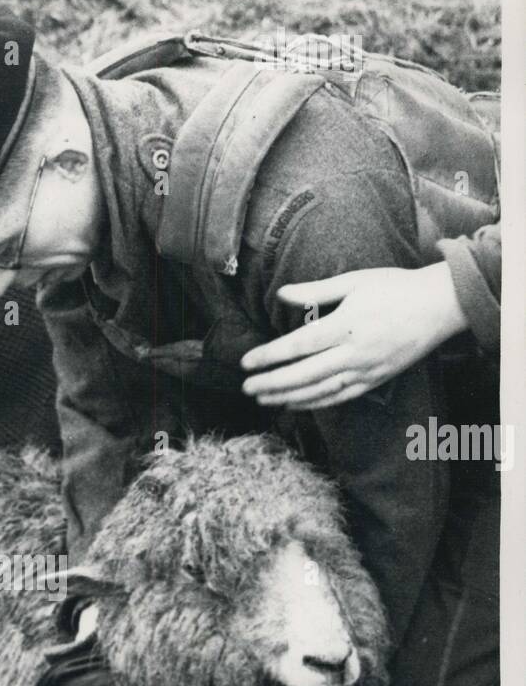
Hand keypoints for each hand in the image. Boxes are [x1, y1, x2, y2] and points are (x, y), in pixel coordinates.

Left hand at [240, 264, 469, 409]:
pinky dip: (314, 403)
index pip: (298, 345)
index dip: (269, 356)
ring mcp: (366, 370)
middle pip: (304, 374)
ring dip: (287, 397)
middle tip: (246, 388)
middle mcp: (354, 352)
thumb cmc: (395, 287)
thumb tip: (281, 294)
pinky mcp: (375, 381)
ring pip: (319, 391)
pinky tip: (294, 403)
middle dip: (272, 383)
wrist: (440, 306)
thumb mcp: (354, 281)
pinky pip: (339, 397)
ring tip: (263, 399)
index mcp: (347, 324)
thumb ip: (315, 291)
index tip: (246, 363)